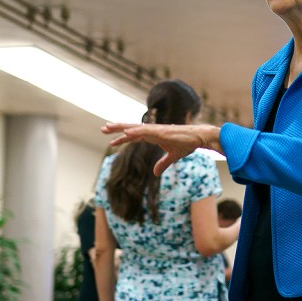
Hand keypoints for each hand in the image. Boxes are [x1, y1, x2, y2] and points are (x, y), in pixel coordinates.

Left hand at [101, 123, 220, 174]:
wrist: (198, 137)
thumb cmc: (187, 144)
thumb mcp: (173, 157)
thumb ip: (163, 164)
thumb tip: (155, 173)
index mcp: (154, 135)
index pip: (134, 136)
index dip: (123, 138)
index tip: (112, 142)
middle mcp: (152, 130)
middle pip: (130, 129)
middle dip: (116, 129)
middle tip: (103, 128)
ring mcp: (156, 130)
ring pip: (134, 128)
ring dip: (120, 128)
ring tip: (107, 127)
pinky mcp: (160, 132)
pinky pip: (144, 131)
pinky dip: (134, 131)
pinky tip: (124, 132)